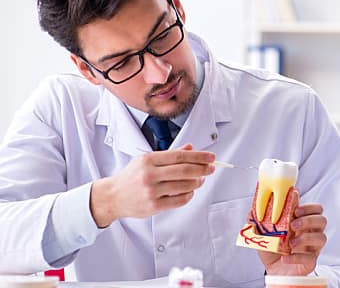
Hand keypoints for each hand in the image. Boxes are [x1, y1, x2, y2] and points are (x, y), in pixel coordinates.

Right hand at [90, 144, 214, 226]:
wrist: (112, 196)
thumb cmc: (131, 177)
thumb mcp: (146, 161)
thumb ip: (169, 155)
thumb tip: (190, 148)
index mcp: (148, 160)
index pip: (180, 156)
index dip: (199, 156)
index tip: (211, 157)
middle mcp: (149, 175)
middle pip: (184, 170)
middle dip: (202, 169)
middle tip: (211, 168)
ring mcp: (151, 191)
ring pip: (184, 186)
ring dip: (197, 182)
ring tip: (201, 180)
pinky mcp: (153, 206)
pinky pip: (179, 200)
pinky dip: (189, 195)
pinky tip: (190, 191)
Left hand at [259, 194, 327, 275]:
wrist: (272, 271)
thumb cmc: (273, 250)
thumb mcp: (263, 235)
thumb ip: (259, 222)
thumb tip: (251, 211)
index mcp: (302, 223)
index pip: (315, 209)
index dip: (309, 207)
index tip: (296, 209)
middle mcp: (311, 233)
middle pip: (322, 220)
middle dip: (308, 220)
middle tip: (293, 224)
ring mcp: (313, 248)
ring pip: (321, 238)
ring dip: (306, 238)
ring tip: (290, 243)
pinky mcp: (310, 262)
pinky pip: (310, 258)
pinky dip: (296, 257)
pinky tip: (285, 257)